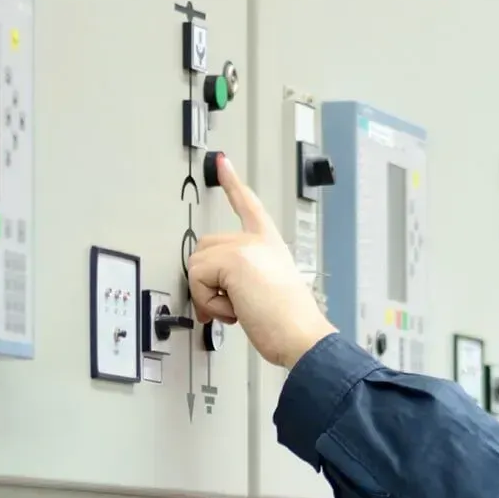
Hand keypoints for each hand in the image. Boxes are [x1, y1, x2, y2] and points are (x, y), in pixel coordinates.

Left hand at [186, 153, 336, 367]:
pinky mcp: (232, 259)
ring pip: (198, 264)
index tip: (223, 162)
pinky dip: (208, 301)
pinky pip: (197, 278)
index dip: (234, 182)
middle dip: (207, 281)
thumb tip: (214, 290)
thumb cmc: (289, 322)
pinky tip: (234, 310)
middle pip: (206, 246)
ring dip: (208, 295)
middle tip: (226, 306)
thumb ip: (243, 277)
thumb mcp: (267, 289)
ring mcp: (245, 248)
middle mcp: (258, 241)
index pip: (250, 206)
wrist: (301, 335)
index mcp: (270, 244)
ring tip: (236, 309)